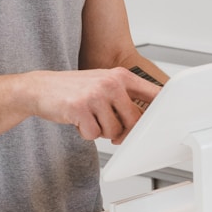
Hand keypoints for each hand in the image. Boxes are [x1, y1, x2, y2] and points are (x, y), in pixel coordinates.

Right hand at [30, 67, 161, 142]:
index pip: (152, 93)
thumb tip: (145, 118)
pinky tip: (78, 120)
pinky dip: (86, 134)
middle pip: (135, 120)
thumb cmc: (74, 89)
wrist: (40, 88)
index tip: (172, 118)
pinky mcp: (80, 109)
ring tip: (89, 117)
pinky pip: (94, 135)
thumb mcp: (102, 83)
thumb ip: (124, 97)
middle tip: (111, 129)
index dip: (163, 108)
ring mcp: (95, 95)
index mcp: (120, 76)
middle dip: (125, 131)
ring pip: (114, 131)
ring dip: (101, 131)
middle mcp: (110, 83)